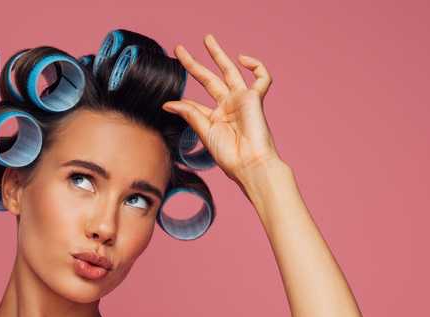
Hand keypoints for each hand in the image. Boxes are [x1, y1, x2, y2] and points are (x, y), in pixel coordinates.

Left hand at [163, 34, 283, 193]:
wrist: (250, 163)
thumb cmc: (229, 155)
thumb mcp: (204, 132)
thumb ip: (189, 114)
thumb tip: (168, 104)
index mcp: (215, 119)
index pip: (197, 103)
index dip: (183, 100)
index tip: (169, 102)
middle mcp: (228, 107)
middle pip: (209, 79)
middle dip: (194, 64)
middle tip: (179, 49)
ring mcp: (242, 101)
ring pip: (230, 71)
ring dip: (218, 54)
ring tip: (207, 39)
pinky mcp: (254, 98)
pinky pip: (262, 77)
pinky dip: (256, 66)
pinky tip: (242, 59)